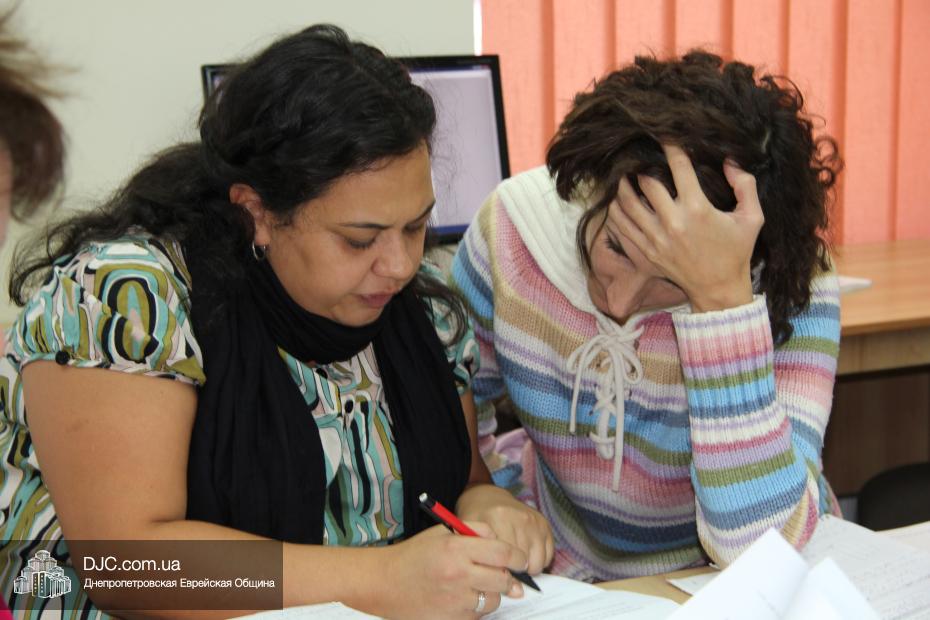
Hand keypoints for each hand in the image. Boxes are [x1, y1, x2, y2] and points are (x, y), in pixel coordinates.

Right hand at [380, 523, 527, 618]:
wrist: (384, 583)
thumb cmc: (414, 555)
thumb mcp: (442, 533)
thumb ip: (474, 531)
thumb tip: (500, 540)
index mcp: (456, 549)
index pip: (502, 552)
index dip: (518, 557)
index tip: (521, 560)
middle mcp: (457, 575)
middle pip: (503, 579)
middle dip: (508, 577)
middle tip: (503, 574)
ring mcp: (454, 601)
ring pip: (493, 600)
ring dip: (492, 594)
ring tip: (476, 586)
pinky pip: (478, 615)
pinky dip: (476, 608)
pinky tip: (462, 598)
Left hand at [456, 484, 553, 575]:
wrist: (487, 497)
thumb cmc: (476, 519)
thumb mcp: (469, 532)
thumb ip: (480, 555)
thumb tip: (498, 582)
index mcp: (498, 518)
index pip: (505, 559)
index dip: (500, 573)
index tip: (495, 575)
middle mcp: (520, 518)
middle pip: (522, 563)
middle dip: (513, 573)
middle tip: (504, 568)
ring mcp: (534, 521)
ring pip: (538, 563)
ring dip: (527, 568)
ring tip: (514, 562)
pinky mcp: (544, 523)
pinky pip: (548, 555)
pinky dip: (538, 561)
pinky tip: (525, 554)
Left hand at [612, 144, 763, 312]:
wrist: (718, 290)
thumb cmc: (736, 252)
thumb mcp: (752, 218)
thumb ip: (745, 185)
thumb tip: (730, 159)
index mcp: (698, 210)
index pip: (678, 168)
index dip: (670, 146)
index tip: (664, 134)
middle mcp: (673, 223)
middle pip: (646, 183)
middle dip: (641, 165)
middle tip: (639, 154)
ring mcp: (655, 239)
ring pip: (626, 204)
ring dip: (622, 185)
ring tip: (623, 173)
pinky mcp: (645, 252)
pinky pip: (621, 226)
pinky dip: (615, 210)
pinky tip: (617, 199)